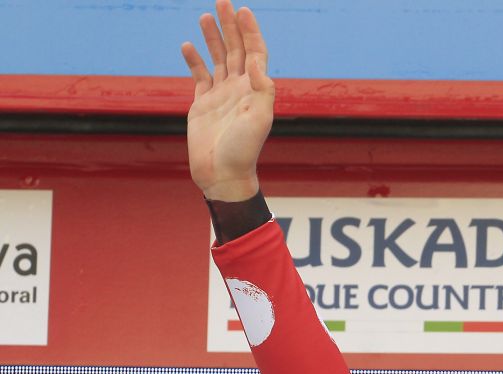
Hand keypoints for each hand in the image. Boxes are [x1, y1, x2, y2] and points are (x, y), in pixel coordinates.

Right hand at [181, 1, 273, 200]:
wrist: (222, 173)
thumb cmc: (243, 150)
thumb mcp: (259, 119)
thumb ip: (261, 88)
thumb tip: (255, 61)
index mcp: (255, 90)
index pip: (255, 53)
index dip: (250, 31)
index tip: (242, 10)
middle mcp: (239, 89)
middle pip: (236, 50)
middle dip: (230, 26)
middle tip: (222, 1)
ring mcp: (221, 95)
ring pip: (218, 59)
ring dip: (213, 37)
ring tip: (206, 16)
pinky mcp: (202, 104)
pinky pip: (199, 76)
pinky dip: (194, 60)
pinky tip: (187, 44)